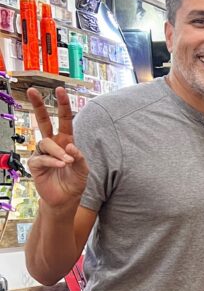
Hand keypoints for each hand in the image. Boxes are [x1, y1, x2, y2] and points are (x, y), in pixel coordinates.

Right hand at [25, 86, 88, 207]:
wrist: (65, 200)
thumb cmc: (74, 183)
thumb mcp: (83, 170)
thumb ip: (80, 157)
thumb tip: (70, 146)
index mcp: (65, 141)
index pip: (63, 120)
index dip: (62, 105)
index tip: (60, 90)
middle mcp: (53, 144)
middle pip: (43, 121)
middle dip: (38, 105)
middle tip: (32, 91)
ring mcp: (42, 153)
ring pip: (46, 143)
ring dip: (58, 152)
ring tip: (67, 163)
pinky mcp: (35, 164)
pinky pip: (41, 158)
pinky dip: (52, 162)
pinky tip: (60, 166)